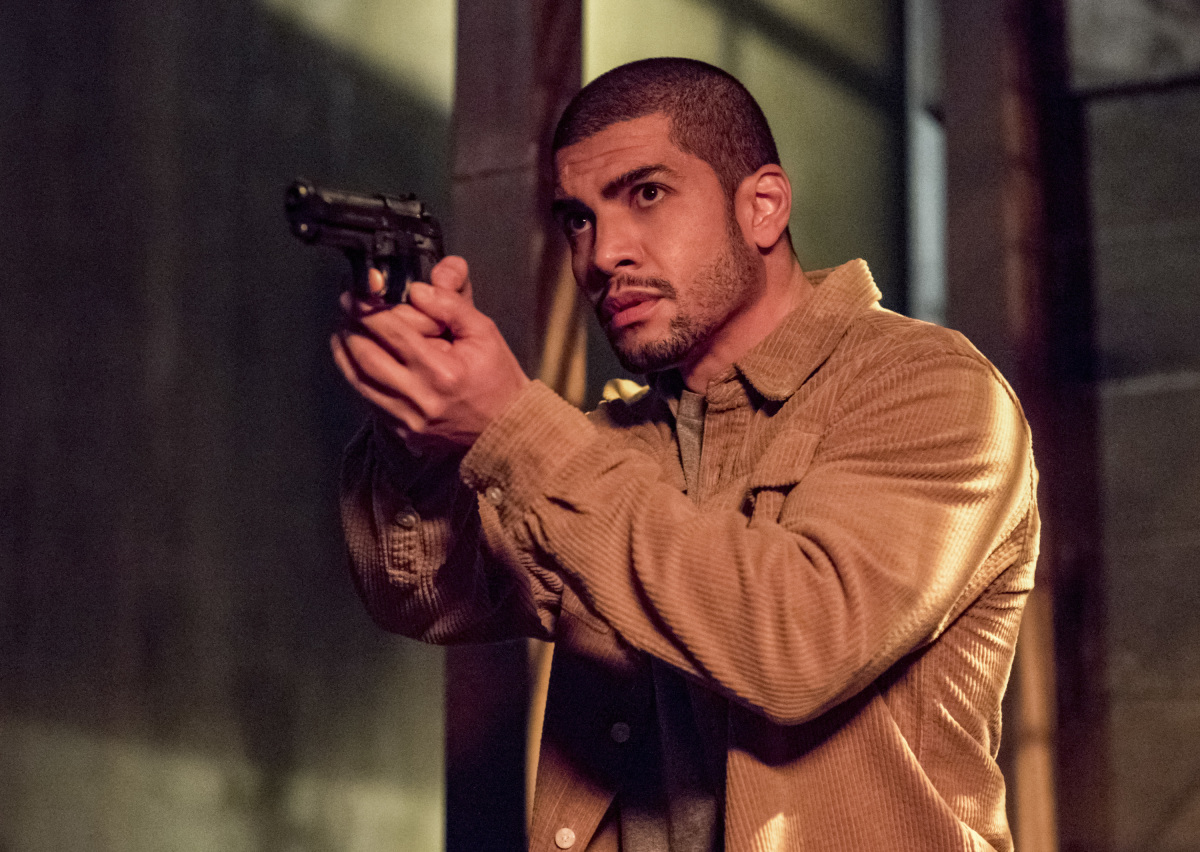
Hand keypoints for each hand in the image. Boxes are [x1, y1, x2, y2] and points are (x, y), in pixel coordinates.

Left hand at [332, 256, 530, 450]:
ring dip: (345, 351)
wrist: (508, 427)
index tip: (356, 294)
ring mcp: (408, 419)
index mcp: (441, 372)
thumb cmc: (497, 380)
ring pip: (358, 380)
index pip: (391, 332)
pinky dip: (358, 376)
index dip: (366, 309)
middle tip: (347, 308)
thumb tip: (417, 290)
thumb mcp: (484, 332)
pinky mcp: (403, 432)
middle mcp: (420, 399)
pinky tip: (358, 359)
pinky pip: (369, 399)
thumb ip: (451, 305)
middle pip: (365, 356)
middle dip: (349, 327)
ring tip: (345, 330)